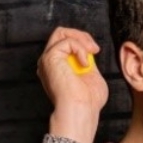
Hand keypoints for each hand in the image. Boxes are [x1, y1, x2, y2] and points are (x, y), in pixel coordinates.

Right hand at [38, 27, 106, 142]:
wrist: (81, 110)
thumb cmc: (88, 101)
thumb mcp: (91, 76)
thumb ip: (88, 63)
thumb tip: (90, 52)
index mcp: (57, 67)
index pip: (65, 42)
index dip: (82, 42)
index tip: (95, 51)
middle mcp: (49, 62)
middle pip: (61, 33)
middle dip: (81, 36)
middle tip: (94, 49)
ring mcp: (47, 60)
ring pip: (61, 32)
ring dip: (81, 39)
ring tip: (91, 52)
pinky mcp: (50, 58)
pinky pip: (67, 41)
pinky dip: (80, 49)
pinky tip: (85, 64)